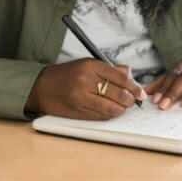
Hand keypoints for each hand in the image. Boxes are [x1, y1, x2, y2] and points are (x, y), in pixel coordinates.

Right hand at [25, 58, 146, 119]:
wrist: (41, 87)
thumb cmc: (67, 74)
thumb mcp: (87, 64)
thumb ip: (110, 69)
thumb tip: (130, 75)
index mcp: (90, 65)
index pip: (121, 77)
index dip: (134, 86)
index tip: (141, 92)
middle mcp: (85, 80)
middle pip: (119, 94)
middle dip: (130, 100)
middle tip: (134, 100)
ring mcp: (80, 97)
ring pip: (112, 108)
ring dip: (122, 109)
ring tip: (123, 107)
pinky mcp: (77, 111)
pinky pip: (101, 116)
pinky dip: (110, 115)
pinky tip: (112, 111)